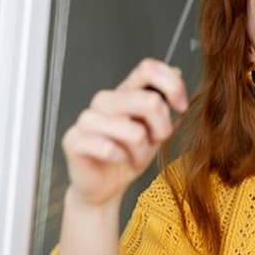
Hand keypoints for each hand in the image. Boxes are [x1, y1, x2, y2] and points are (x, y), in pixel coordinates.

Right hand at [61, 58, 188, 207]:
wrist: (105, 186)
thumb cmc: (129, 155)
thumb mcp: (156, 128)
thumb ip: (163, 101)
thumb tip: (176, 71)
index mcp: (125, 91)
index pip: (148, 68)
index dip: (172, 85)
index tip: (181, 107)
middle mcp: (105, 100)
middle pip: (149, 101)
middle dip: (162, 128)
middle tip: (155, 142)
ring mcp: (87, 118)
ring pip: (134, 131)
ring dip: (141, 151)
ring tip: (134, 157)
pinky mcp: (73, 139)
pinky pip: (109, 148)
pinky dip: (121, 159)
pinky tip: (116, 161)